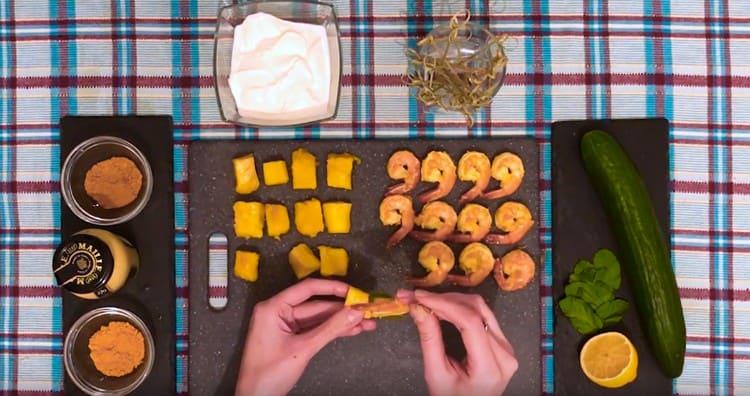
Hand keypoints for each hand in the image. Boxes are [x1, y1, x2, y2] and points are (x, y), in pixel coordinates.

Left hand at [235, 279, 375, 395]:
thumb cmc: (271, 372)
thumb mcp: (303, 349)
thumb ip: (331, 329)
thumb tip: (357, 311)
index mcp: (274, 307)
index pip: (307, 289)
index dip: (333, 288)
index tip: (355, 292)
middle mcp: (279, 311)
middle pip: (316, 305)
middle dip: (342, 310)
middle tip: (367, 311)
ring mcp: (285, 326)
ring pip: (318, 319)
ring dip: (340, 322)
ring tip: (367, 323)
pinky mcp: (291, 338)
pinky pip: (314, 330)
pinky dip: (331, 331)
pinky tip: (352, 331)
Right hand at [399, 289, 517, 395]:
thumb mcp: (436, 374)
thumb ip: (429, 338)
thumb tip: (416, 306)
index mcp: (490, 367)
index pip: (470, 322)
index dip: (444, 303)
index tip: (418, 297)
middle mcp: (505, 353)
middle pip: (476, 310)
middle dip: (444, 299)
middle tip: (415, 296)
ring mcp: (507, 347)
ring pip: (480, 308)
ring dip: (451, 300)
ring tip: (426, 300)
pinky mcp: (502, 343)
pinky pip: (482, 316)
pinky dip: (460, 308)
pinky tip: (441, 307)